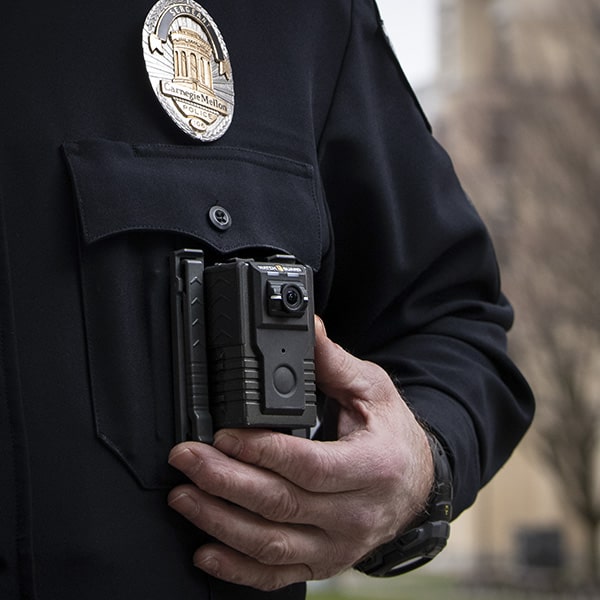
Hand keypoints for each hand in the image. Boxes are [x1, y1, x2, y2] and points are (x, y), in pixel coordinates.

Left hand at [167, 317, 433, 590]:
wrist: (415, 482)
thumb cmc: (391, 434)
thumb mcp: (373, 390)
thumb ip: (333, 361)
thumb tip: (308, 325)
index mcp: (373, 467)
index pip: (309, 466)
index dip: (261, 452)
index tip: (223, 435)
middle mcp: (357, 514)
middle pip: (281, 504)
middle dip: (225, 482)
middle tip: (187, 459)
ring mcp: (340, 545)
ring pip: (272, 544)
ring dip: (220, 522)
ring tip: (184, 496)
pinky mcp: (324, 562)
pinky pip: (278, 575)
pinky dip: (238, 568)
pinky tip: (206, 552)